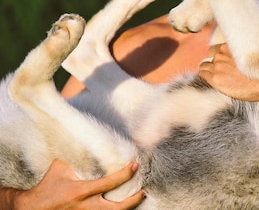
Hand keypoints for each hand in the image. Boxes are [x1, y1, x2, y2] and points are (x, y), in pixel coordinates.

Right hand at [13, 159, 144, 209]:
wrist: (31, 208)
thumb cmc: (47, 186)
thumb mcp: (61, 168)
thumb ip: (77, 158)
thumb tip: (89, 140)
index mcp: (81, 191)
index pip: (110, 183)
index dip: (125, 174)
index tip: (135, 166)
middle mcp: (85, 206)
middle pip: (116, 208)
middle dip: (133, 200)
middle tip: (143, 191)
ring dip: (126, 208)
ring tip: (137, 199)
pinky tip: (121, 206)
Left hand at [198, 44, 258, 101]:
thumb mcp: (252, 54)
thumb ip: (240, 51)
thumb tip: (236, 53)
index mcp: (231, 45)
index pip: (216, 48)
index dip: (220, 56)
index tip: (225, 62)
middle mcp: (222, 53)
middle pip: (211, 56)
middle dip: (216, 63)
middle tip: (225, 71)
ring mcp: (218, 65)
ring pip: (204, 65)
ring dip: (209, 70)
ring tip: (221, 77)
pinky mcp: (215, 78)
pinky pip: (202, 73)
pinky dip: (206, 76)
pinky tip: (217, 81)